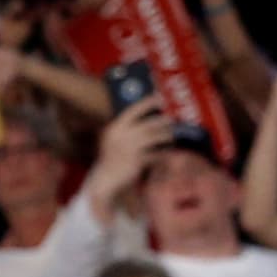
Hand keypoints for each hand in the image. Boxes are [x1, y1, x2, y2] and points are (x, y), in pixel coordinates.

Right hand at [87, 100, 175, 216]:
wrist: (105, 179)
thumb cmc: (111, 158)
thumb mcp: (112, 139)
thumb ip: (124, 128)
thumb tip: (143, 118)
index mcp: (115, 127)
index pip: (133, 110)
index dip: (147, 103)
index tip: (159, 97)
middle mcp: (122, 135)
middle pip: (148, 124)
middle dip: (162, 121)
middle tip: (171, 119)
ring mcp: (130, 148)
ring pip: (154, 137)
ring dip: (166, 135)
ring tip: (171, 136)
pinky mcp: (137, 161)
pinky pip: (156, 154)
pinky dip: (164, 153)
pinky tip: (168, 152)